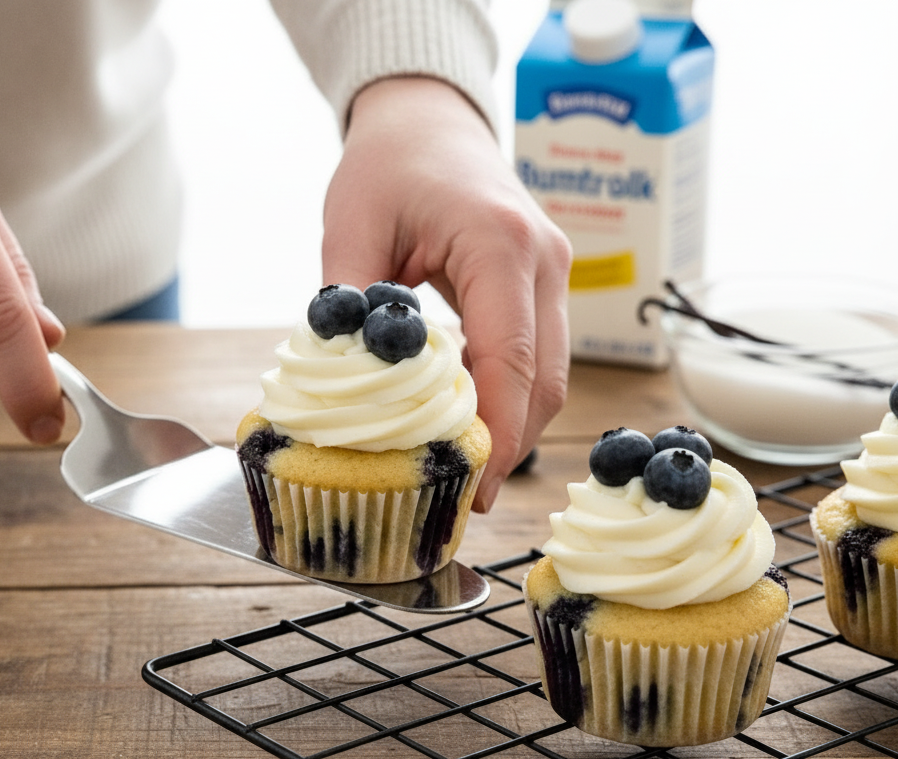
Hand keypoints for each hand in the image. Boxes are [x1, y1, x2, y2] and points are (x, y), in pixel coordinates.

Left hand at [322, 77, 570, 511]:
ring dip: (513, 427)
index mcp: (501, 243)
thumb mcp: (350, 223)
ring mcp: (555, 271)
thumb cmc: (388, 163)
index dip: (494, 434)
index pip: (510, 360)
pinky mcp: (544, 283)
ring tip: (463, 475)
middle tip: (462, 500)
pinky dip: (510, 398)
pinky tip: (469, 427)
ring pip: (551, 375)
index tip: (471, 490)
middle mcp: (545, 260)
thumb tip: (341, 384)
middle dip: (508, 447)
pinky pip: (538, 355)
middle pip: (546, 381)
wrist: (429, 119)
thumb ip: (348, 304)